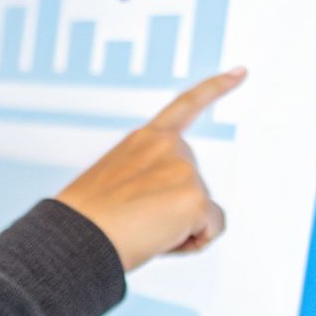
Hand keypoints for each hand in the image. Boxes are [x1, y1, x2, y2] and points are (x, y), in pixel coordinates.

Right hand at [56, 67, 245, 271]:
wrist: (75, 239)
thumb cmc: (90, 223)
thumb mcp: (118, 185)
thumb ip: (151, 182)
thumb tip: (185, 211)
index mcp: (144, 139)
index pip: (185, 106)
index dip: (216, 88)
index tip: (241, 72)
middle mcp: (168, 146)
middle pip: (195, 184)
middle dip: (176, 208)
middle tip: (136, 220)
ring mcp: (184, 170)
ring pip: (203, 211)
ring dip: (179, 229)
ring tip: (139, 230)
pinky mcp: (194, 197)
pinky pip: (213, 229)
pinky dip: (193, 243)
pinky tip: (161, 241)